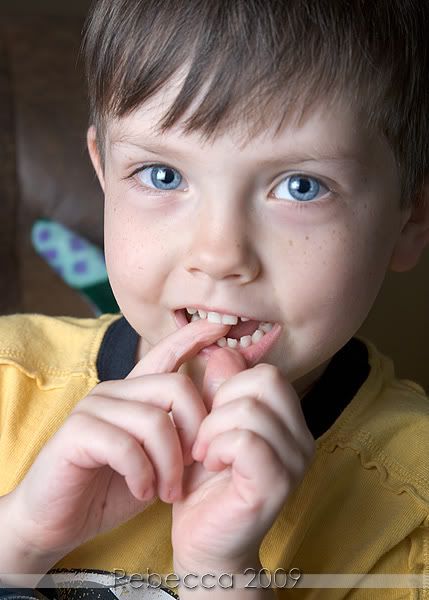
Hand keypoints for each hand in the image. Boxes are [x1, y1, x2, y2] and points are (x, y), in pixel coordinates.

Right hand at [6, 318, 231, 564]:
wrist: (58, 522)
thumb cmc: (113, 489)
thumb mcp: (159, 462)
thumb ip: (182, 435)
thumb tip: (221, 411)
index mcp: (135, 394)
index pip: (166, 353)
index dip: (193, 337)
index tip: (220, 326)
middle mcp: (114, 391)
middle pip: (176, 386)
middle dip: (195, 433)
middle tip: (190, 472)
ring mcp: (93, 407)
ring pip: (155, 420)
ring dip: (169, 465)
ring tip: (167, 492)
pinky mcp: (77, 432)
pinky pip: (126, 445)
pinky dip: (142, 474)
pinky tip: (142, 491)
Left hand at [172, 347, 315, 572]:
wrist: (204, 541)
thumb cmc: (205, 481)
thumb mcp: (209, 423)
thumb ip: (218, 387)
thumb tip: (221, 349)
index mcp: (289, 421)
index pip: (268, 373)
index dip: (230, 385)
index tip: (211, 415)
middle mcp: (302, 439)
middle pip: (266, 380)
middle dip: (224, 400)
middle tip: (207, 433)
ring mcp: (294, 463)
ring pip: (251, 409)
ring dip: (214, 427)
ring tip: (205, 452)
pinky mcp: (276, 485)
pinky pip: (246, 441)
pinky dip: (218, 446)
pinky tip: (211, 463)